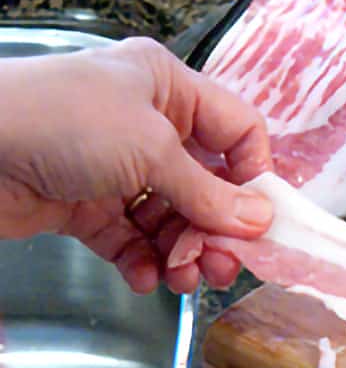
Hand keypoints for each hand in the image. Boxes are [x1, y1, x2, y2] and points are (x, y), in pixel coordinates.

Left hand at [0, 36, 273, 294]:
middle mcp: (146, 125)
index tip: (262, 218)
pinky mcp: (86, 207)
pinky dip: (143, 263)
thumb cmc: (61, 121)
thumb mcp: (152, 150)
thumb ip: (209, 193)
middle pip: (207, 186)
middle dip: (217, 230)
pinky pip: (132, 241)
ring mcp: (115, 168)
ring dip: (183, 254)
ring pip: (172, 220)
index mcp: (167, 89)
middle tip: (224, 264)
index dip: (254, 174)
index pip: (237, 130)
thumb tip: (260, 221)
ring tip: (184, 277)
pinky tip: (145, 277)